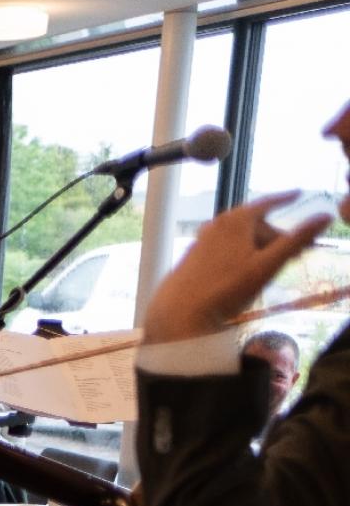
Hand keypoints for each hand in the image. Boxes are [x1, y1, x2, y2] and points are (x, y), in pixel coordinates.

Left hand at [142, 191, 333, 343]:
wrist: (179, 312)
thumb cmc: (226, 288)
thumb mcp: (267, 265)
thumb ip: (296, 240)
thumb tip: (325, 217)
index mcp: (236, 220)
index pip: (267, 202)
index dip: (285, 198)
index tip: (298, 193)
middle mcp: (217, 224)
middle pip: (255, 224)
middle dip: (277, 236)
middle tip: (297, 254)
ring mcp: (202, 239)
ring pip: (240, 237)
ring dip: (260, 247)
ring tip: (272, 266)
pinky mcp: (193, 256)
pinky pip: (225, 248)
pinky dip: (241, 253)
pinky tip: (245, 273)